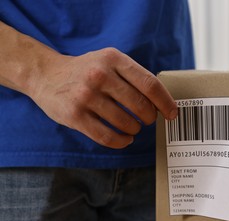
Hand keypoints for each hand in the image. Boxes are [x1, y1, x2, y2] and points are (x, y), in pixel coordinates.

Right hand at [30, 48, 176, 148]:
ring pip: (126, 123)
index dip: (165, 102)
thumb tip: (163, 101)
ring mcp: (85, 95)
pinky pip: (108, 137)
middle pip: (141, 105)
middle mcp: (99, 75)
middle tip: (149, 120)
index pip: (150, 84)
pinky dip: (122, 142)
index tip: (172, 113)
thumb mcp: (109, 61)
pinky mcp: (74, 115)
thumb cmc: (87, 71)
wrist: (46, 74)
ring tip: (134, 128)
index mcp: (113, 59)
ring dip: (135, 130)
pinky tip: (125, 139)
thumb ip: (133, 76)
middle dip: (150, 118)